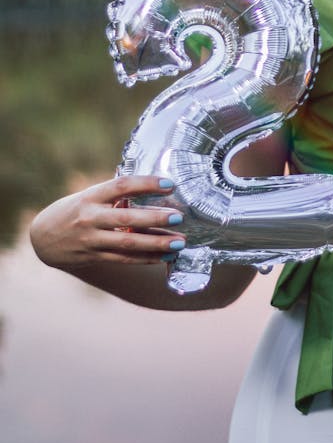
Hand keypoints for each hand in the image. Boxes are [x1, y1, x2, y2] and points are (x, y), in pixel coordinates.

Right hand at [30, 176, 185, 270]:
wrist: (43, 238)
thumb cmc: (74, 210)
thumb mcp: (89, 195)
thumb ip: (115, 192)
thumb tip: (151, 183)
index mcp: (91, 196)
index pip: (121, 186)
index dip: (146, 183)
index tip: (169, 184)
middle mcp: (90, 217)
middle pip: (126, 217)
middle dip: (154, 218)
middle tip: (178, 217)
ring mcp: (91, 239)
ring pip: (127, 243)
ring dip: (156, 243)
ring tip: (179, 242)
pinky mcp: (94, 257)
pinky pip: (124, 259)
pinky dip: (147, 258)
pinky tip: (166, 257)